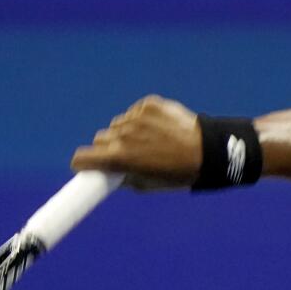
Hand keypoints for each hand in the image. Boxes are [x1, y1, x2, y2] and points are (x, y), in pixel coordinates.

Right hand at [71, 95, 201, 189]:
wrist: (208, 152)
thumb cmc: (178, 174)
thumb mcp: (146, 185)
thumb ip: (123, 178)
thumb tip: (109, 175)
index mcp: (120, 158)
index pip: (82, 157)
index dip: (82, 163)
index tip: (84, 165)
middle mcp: (123, 135)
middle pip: (101, 138)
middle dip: (107, 147)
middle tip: (125, 155)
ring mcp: (135, 117)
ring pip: (118, 124)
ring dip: (126, 132)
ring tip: (148, 142)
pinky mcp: (148, 104)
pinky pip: (134, 112)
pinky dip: (141, 120)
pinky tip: (158, 129)